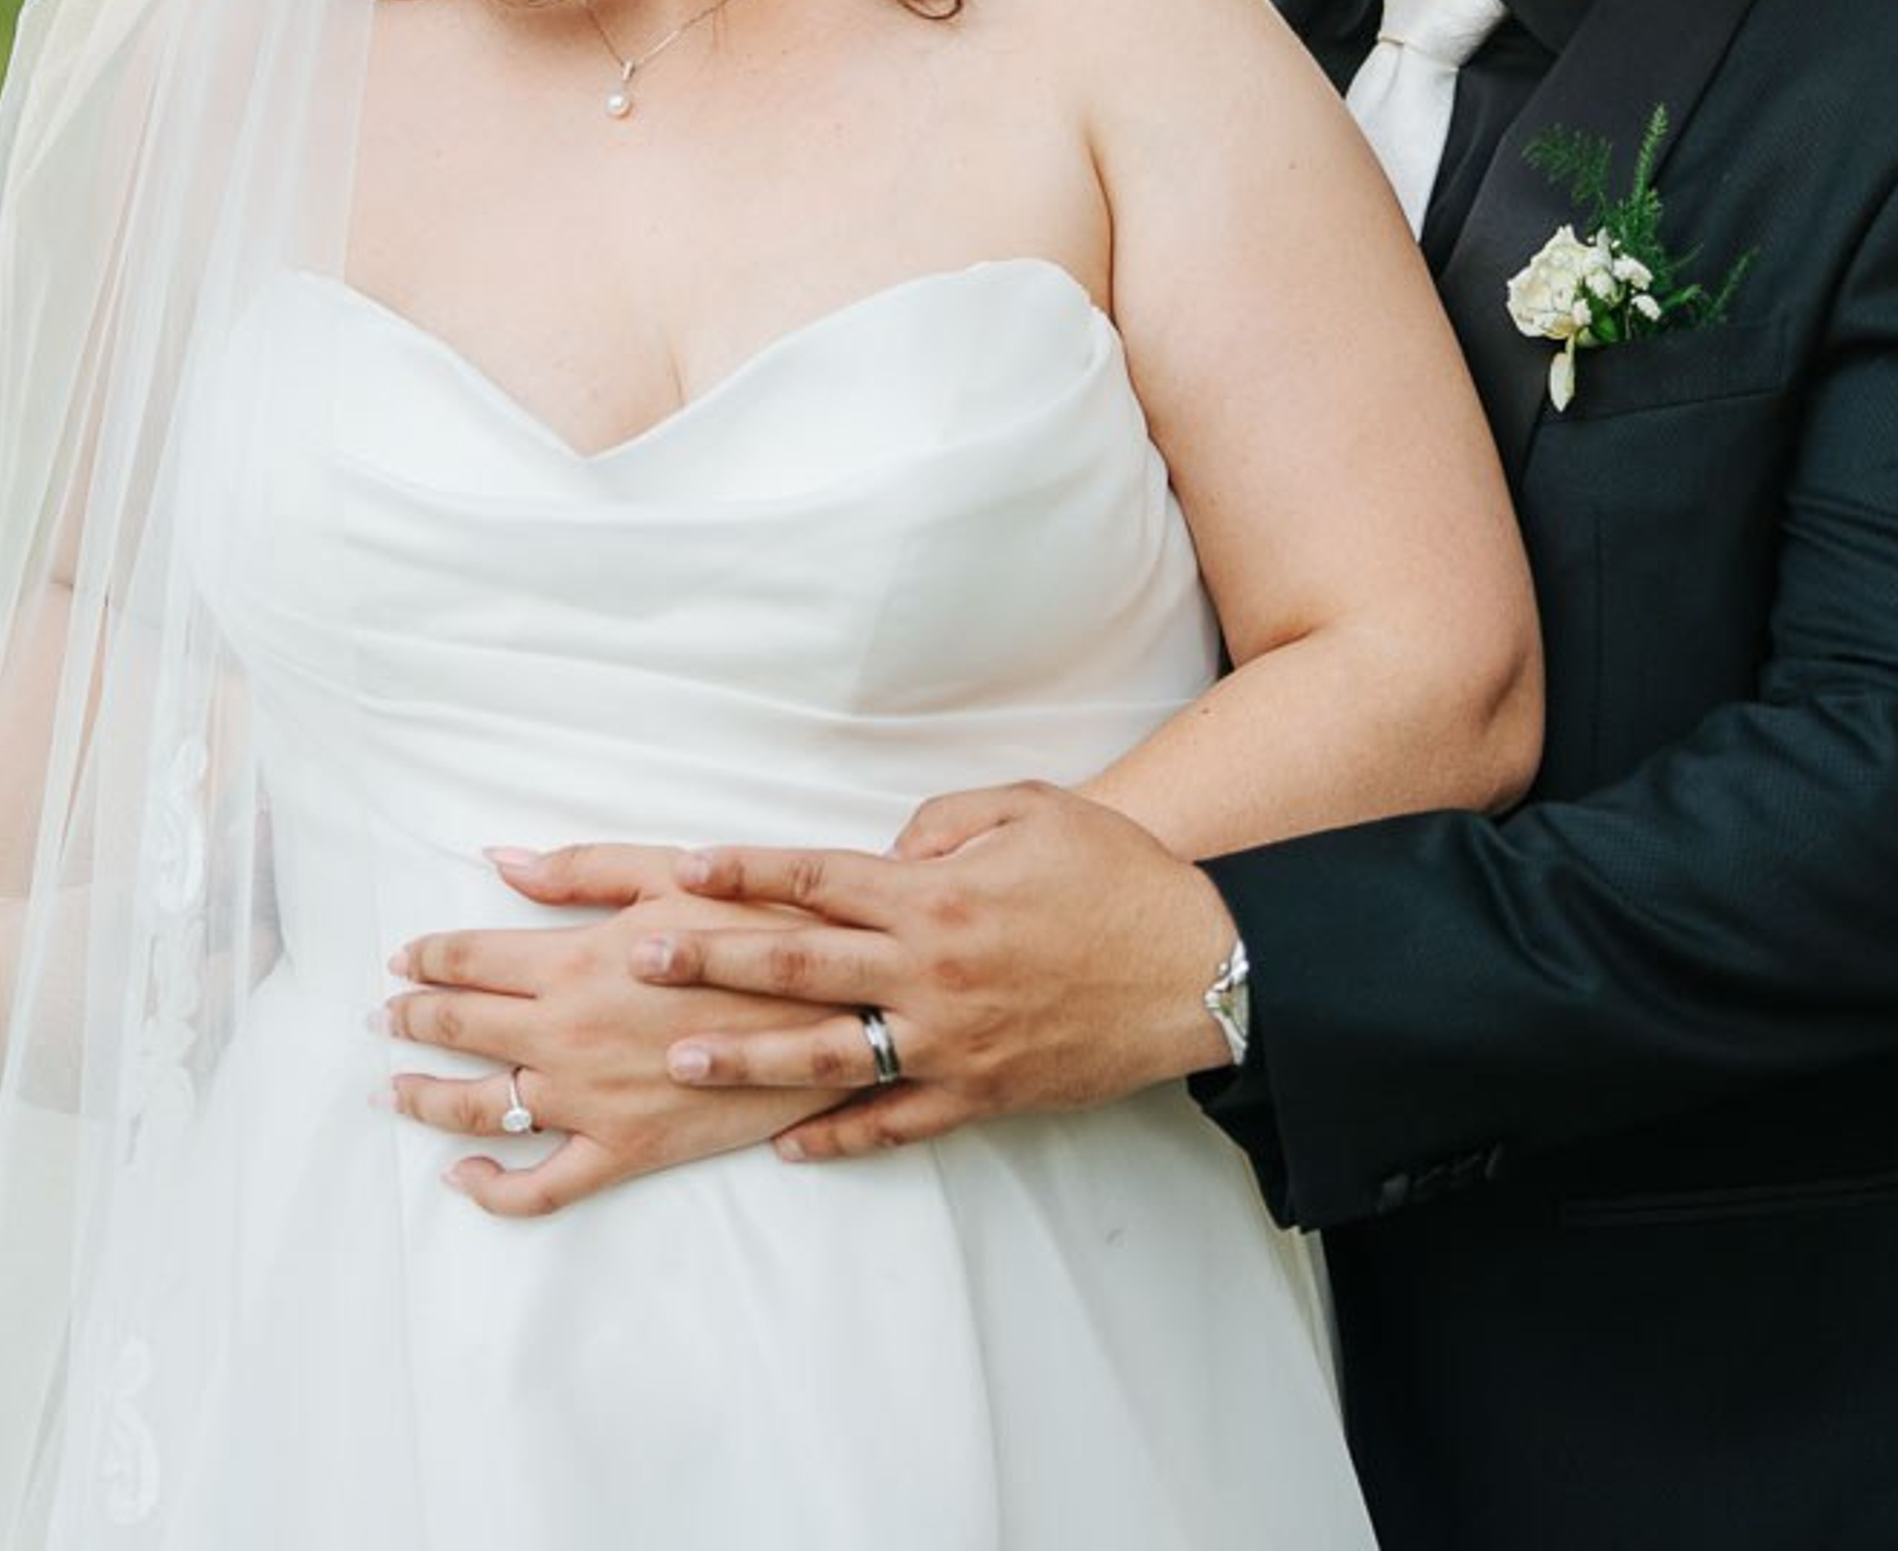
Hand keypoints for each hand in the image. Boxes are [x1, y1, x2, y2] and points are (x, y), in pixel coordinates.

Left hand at [380, 843, 847, 1215]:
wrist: (833, 1011)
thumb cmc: (756, 928)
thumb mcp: (670, 874)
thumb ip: (579, 870)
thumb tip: (497, 860)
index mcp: (574, 961)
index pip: (469, 957)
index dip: (427, 954)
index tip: (402, 956)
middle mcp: (566, 1035)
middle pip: (460, 1027)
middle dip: (412, 1018)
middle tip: (384, 1014)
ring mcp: (589, 1101)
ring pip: (479, 1109)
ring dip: (423, 1096)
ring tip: (394, 1087)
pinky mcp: (624, 1153)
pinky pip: (540, 1188)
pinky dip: (492, 1190)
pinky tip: (464, 1177)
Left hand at [638, 783, 1237, 1159]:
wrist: (1200, 969)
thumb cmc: (1116, 877)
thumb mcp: (1034, 808)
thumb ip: (945, 818)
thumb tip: (887, 847)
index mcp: (936, 893)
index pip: (818, 876)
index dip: (746, 871)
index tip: (682, 867)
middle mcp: (930, 969)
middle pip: (799, 963)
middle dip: (713, 960)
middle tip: (642, 957)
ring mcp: (951, 1040)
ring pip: (829, 1054)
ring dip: (747, 1059)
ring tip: (679, 1060)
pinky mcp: (981, 1093)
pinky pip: (896, 1122)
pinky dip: (840, 1137)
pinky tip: (785, 1145)